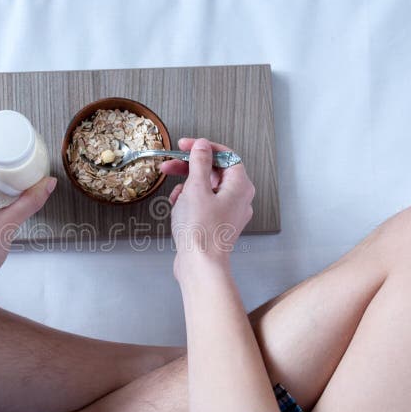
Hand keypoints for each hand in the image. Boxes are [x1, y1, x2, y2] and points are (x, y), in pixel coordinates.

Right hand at [160, 138, 254, 280]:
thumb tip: (202, 146)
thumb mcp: (196, 188)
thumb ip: (199, 162)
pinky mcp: (217, 223)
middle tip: (170, 164)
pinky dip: (189, 201)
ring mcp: (228, 212)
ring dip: (187, 186)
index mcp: (240, 186)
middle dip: (190, 167)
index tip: (186, 145)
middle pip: (214, 171)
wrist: (200, 265)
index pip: (225, 155)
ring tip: (174, 194)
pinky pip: (203, 203)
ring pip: (207, 188)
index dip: (204, 148)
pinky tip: (177, 207)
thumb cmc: (201, 231)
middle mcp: (239, 198)